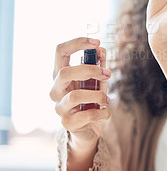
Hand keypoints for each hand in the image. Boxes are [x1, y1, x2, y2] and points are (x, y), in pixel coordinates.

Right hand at [49, 37, 110, 151]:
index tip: (97, 42)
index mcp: (61, 74)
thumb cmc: (91, 99)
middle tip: (108, 74)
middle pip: (64, 72)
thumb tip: (101, 50)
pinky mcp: (68, 123)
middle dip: (90, 70)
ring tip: (107, 99)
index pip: (60, 51)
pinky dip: (102, 112)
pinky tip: (106, 112)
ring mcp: (59, 107)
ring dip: (98, 95)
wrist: (88, 128)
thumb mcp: (97, 80)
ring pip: (75, 96)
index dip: (77, 43)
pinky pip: (86, 115)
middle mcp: (56, 90)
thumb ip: (99, 65)